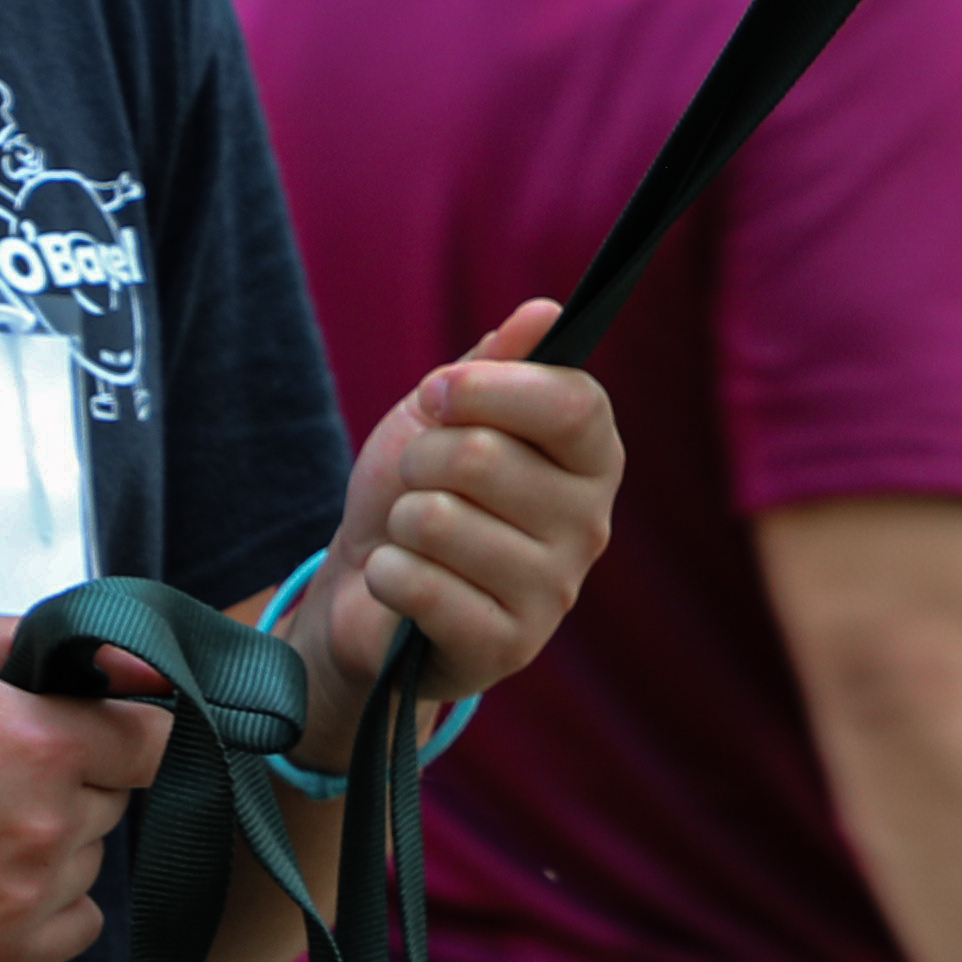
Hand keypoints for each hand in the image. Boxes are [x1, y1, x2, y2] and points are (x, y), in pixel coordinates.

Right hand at [0, 615, 164, 961]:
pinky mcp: (3, 950)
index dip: (121, 733)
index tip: (85, 734)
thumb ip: (52, 646)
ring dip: (58, 842)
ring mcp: (25, 894)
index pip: (153, 741)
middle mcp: (43, 823)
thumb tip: (143, 663)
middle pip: (117, 800)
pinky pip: (82, 924)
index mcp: (39, 743)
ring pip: (94, 859)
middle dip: (78, 782)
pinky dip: (54, 904)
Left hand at [318, 302, 627, 716]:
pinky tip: (401, 585)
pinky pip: (420, 585)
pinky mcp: (508, 648)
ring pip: (441, 521)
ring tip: (413, 539)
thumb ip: (495, 365)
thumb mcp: (447, 413)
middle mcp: (590, 526)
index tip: (436, 393)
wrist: (369, 588)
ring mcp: (554, 592)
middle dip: (420, 460)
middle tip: (417, 483)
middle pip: (485, 457)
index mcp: (592, 459)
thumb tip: (545, 313)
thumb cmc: (420, 490)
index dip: (488, 388)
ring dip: (401, 522)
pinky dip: (387, 575)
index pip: (572, 403)